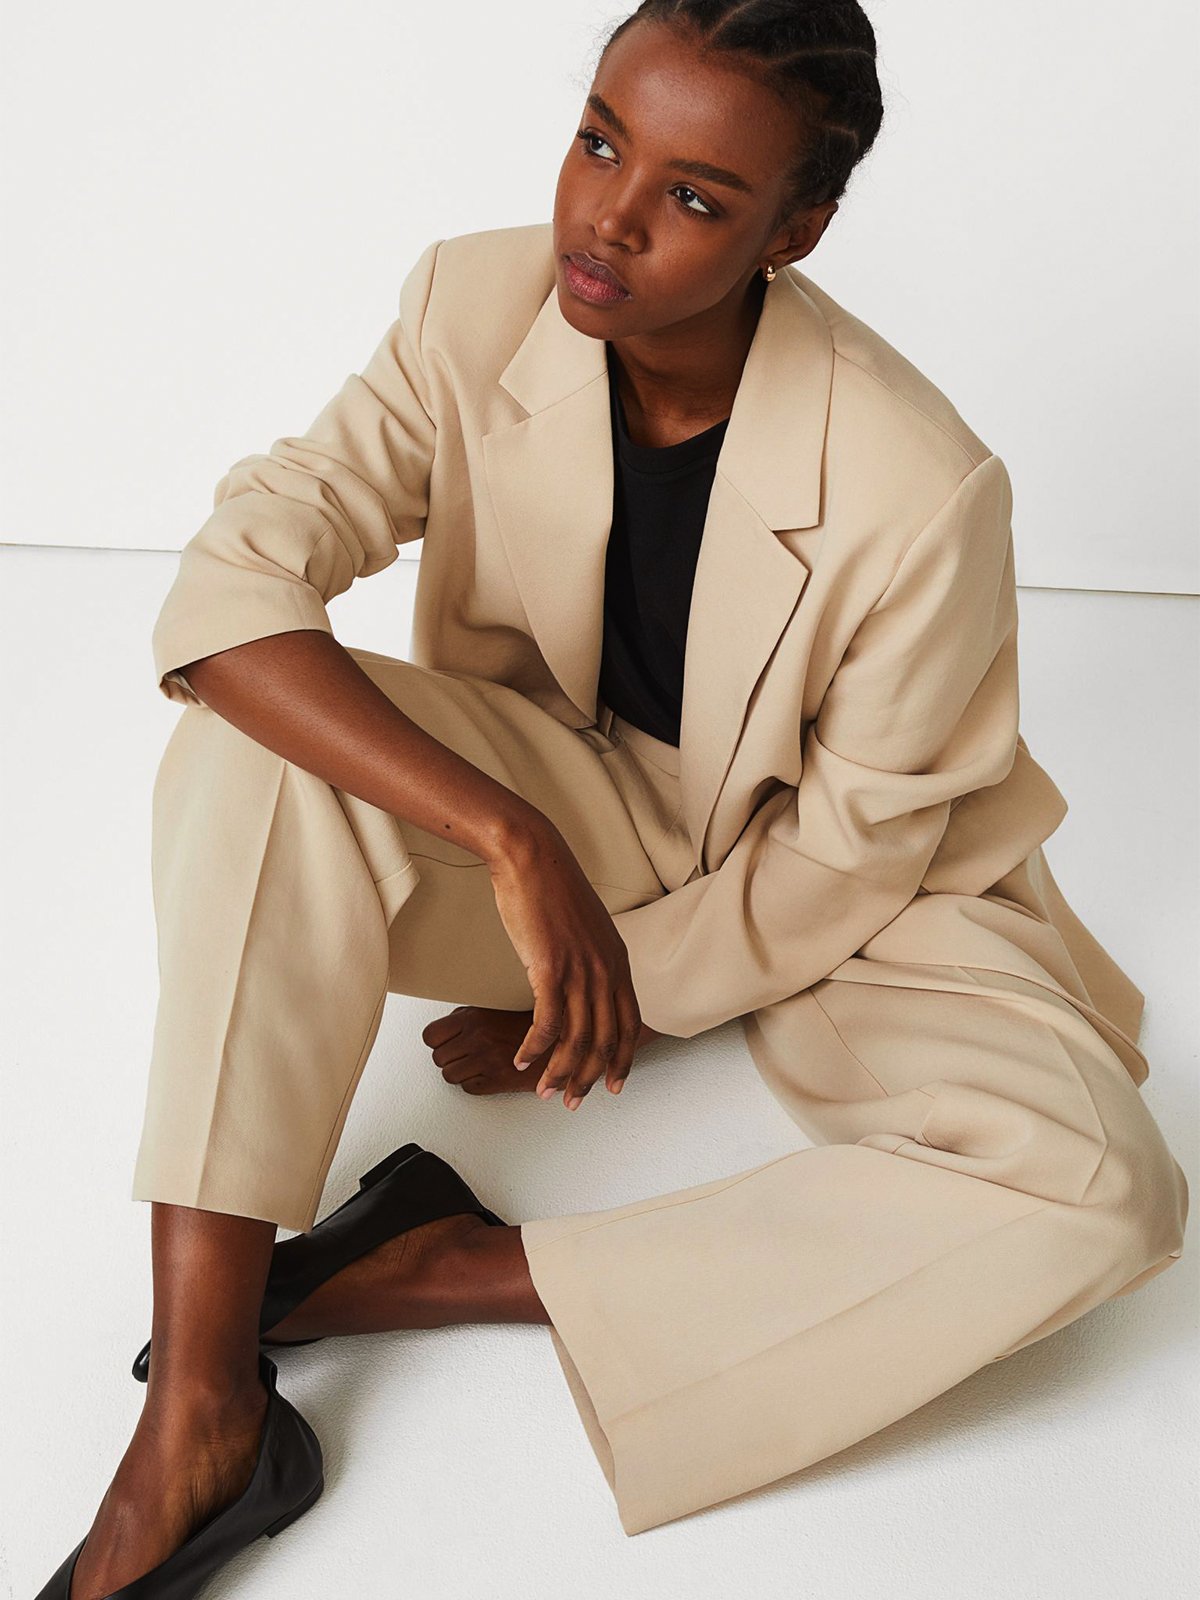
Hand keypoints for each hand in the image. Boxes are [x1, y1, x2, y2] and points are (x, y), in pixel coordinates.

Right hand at [482, 822, 648, 1108]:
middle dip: (589, 1077)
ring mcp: (580, 970)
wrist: (531, 857)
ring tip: (546, 1091)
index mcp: (618, 961)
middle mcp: (605, 970)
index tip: (612, 1086)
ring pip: (577, 1038)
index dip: (622, 1061)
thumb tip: (582, 984)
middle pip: (605, 1040)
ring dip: (560, 1071)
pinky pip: (547, 1023)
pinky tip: (522, 1060)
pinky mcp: (550, 968)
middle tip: (573, 1103)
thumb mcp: (584, 928)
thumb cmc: (551, 889)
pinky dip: (535, 1047)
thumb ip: (590, 959)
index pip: (629, 1024)